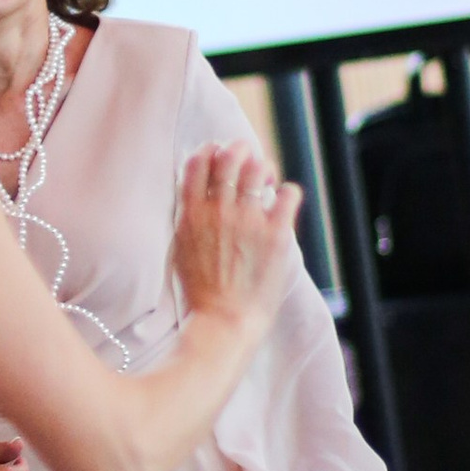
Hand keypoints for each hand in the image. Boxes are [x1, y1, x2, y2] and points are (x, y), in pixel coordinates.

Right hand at [170, 143, 300, 337]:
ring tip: (267, 177)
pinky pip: (288, 194)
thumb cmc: (201, 291)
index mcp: (192, 214)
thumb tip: (197, 193)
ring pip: (259, 169)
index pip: (199, 162)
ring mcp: (248, 221)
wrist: (224, 320)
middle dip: (240, 150)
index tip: (218, 153)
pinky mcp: (276, 233)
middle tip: (247, 157)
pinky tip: (284, 200)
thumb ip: (189, 217)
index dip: (211, 151)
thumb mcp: (181, 248)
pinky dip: (288, 192)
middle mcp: (219, 211)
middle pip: (230, 157)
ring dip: (264, 168)